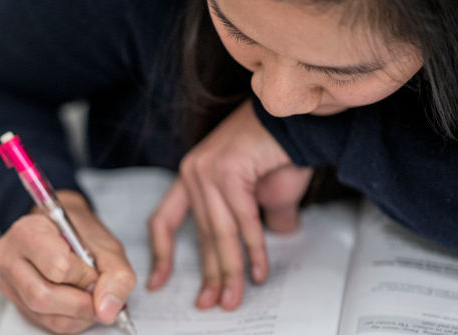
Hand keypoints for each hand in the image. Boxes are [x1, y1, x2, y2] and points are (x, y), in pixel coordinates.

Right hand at [0, 190, 135, 333]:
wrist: (61, 230)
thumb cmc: (80, 233)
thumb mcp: (107, 246)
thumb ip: (116, 276)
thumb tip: (107, 310)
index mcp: (28, 231)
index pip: (58, 266)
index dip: (85, 277)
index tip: (95, 272)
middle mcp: (9, 256)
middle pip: (43, 296)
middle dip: (79, 303)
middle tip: (95, 293)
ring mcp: (7, 280)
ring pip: (43, 314)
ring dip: (76, 315)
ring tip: (87, 297)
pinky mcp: (14, 300)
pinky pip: (43, 322)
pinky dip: (68, 319)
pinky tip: (74, 303)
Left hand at [146, 100, 312, 310]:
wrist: (299, 121)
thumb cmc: (279, 150)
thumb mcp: (260, 197)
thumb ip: (251, 226)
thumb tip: (257, 254)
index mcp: (192, 176)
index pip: (165, 220)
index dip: (161, 253)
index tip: (158, 281)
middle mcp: (193, 172)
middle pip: (198, 234)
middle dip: (209, 274)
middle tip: (212, 302)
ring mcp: (207, 170)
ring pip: (218, 233)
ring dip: (229, 271)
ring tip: (233, 297)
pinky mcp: (227, 171)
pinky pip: (241, 222)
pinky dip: (251, 251)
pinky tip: (256, 272)